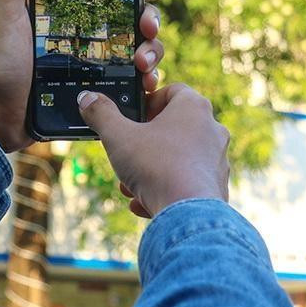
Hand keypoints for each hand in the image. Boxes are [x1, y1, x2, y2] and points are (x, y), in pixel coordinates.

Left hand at [0, 0, 167, 151]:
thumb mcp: (6, 10)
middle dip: (150, 19)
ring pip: (139, 49)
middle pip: (133, 17)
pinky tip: (146, 83)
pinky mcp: (97, 90)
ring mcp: (93, 62)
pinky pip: (131, 82)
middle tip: (147, 26)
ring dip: (153, 51)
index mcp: (67, 8)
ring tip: (144, 63)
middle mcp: (85, 32)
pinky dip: (145, 80)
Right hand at [77, 83, 229, 217]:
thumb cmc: (156, 167)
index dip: (149, 103)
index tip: (132, 119)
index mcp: (193, 107)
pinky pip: (186, 182)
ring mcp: (217, 159)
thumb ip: (101, 113)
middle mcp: (212, 129)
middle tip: (127, 154)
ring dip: (151, 169)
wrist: (187, 215)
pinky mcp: (217, 186)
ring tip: (130, 184)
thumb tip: (88, 99)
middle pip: (172, 128)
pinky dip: (165, 189)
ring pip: (178, 158)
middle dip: (144, 143)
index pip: (172, 91)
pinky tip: (144, 203)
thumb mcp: (118, 136)